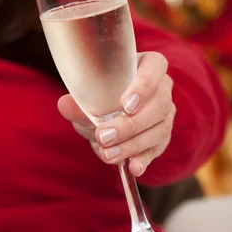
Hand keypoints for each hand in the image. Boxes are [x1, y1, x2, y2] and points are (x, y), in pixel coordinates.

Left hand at [57, 52, 175, 176]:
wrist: (104, 115)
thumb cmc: (99, 95)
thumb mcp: (87, 95)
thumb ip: (79, 101)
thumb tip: (65, 105)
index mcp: (147, 64)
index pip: (156, 67)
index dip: (144, 86)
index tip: (124, 105)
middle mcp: (162, 87)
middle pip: (159, 104)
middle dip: (131, 124)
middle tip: (104, 135)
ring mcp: (165, 113)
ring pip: (159, 129)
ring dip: (133, 144)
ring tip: (108, 153)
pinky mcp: (163, 136)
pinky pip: (157, 148)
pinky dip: (144, 159)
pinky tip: (133, 167)